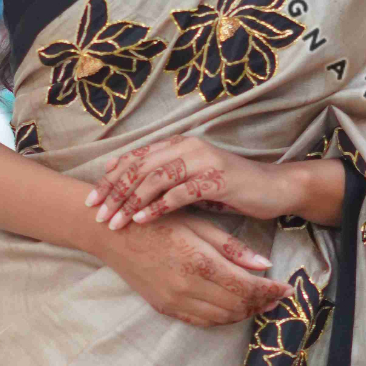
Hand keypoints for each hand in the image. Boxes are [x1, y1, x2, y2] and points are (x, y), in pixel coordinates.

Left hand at [85, 134, 293, 229]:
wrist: (273, 188)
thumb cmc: (230, 188)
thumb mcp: (193, 181)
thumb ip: (166, 181)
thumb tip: (130, 191)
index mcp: (179, 144)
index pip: (136, 157)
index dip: (111, 177)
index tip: (92, 197)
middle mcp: (188, 147)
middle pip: (140, 167)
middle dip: (114, 191)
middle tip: (96, 212)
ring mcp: (203, 161)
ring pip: (155, 179)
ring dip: (130, 201)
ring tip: (114, 220)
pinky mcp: (216, 179)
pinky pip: (179, 193)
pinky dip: (157, 207)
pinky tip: (141, 219)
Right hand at [96, 207, 293, 326]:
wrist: (111, 234)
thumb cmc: (156, 220)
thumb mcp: (197, 225)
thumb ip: (232, 247)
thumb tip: (265, 264)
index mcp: (199, 262)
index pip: (246, 287)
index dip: (271, 291)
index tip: (287, 288)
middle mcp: (187, 287)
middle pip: (237, 306)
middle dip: (262, 303)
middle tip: (278, 296)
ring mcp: (174, 301)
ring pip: (221, 317)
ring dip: (244, 312)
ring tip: (259, 301)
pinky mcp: (164, 307)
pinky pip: (201, 320)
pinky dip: (221, 317)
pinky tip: (232, 306)